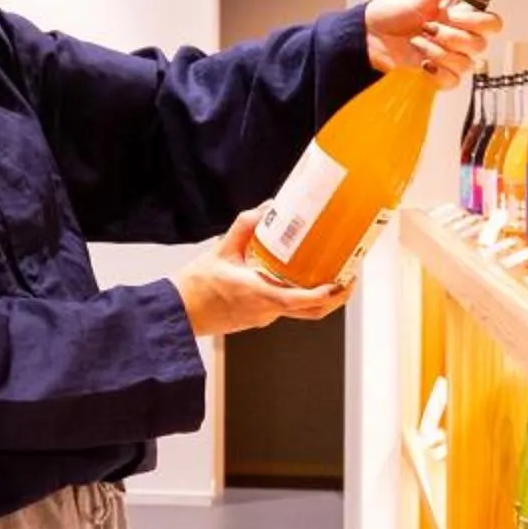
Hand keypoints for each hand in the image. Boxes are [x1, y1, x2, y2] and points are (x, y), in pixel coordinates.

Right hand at [175, 211, 354, 337]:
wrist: (179, 313)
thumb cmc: (196, 287)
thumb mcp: (220, 250)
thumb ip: (244, 227)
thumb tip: (267, 210)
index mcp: (258, 295)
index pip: (299, 301)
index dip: (324, 294)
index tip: (340, 282)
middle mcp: (265, 311)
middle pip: (311, 312)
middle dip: (336, 297)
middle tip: (348, 277)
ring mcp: (263, 317)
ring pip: (301, 312)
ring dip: (321, 298)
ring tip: (332, 276)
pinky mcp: (257, 318)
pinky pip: (286, 309)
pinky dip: (301, 297)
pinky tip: (300, 279)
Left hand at [366, 0, 500, 84]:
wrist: (372, 35)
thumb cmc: (395, 13)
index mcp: (462, 18)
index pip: (492, 24)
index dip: (476, 22)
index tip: (452, 14)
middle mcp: (460, 38)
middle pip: (480, 45)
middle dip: (451, 37)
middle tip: (428, 28)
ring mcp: (451, 58)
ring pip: (466, 64)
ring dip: (438, 52)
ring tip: (417, 42)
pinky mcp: (439, 76)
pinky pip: (453, 81)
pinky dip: (438, 73)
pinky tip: (423, 62)